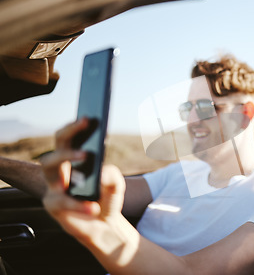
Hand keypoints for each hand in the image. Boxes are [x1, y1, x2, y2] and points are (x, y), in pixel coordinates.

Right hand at [40, 119, 124, 241]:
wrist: (105, 223)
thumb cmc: (107, 196)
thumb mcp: (116, 183)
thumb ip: (111, 174)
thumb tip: (99, 172)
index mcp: (72, 160)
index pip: (67, 139)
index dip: (74, 127)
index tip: (88, 118)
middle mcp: (59, 170)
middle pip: (55, 147)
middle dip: (68, 136)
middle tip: (85, 132)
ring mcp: (53, 187)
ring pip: (49, 169)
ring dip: (67, 160)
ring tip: (87, 157)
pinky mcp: (53, 206)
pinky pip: (61, 201)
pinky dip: (79, 204)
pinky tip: (94, 207)